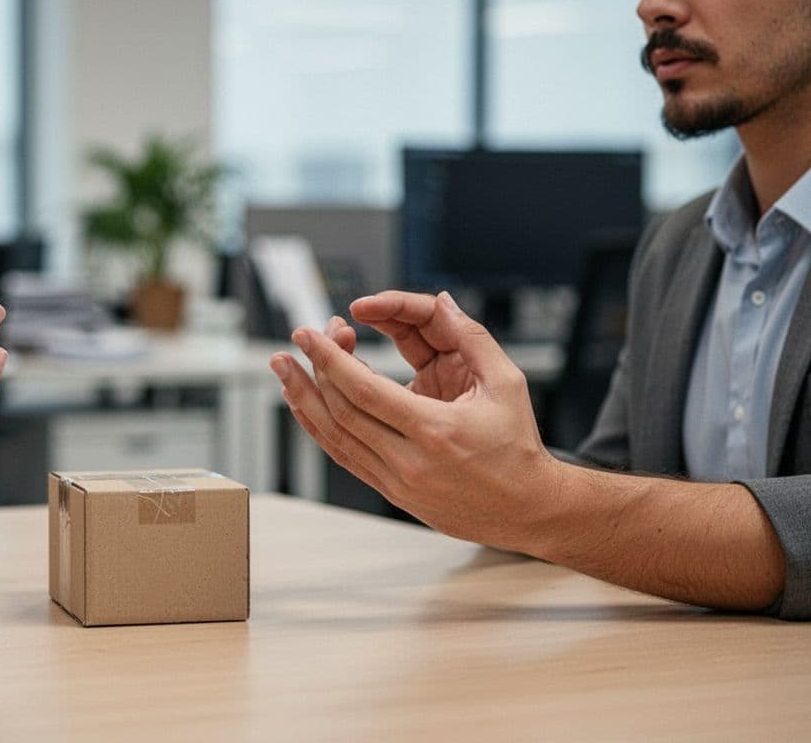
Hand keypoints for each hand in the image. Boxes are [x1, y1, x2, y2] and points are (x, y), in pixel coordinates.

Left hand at [269, 291, 563, 550]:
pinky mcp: (391, 492)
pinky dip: (320, 427)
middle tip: (295, 343)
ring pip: (335, 438)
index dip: (330, 359)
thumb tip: (442, 302)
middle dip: (311, 372)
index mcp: (436, 431)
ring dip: (304, 400)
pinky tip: (305, 404)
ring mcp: (396, 481)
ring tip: (283, 370)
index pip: (365, 390)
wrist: (527, 508)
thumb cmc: (517, 447)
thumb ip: (473, 338)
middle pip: (342, 412)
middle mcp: (410, 461)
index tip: (310, 334)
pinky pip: (344, 456)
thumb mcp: (507, 384)